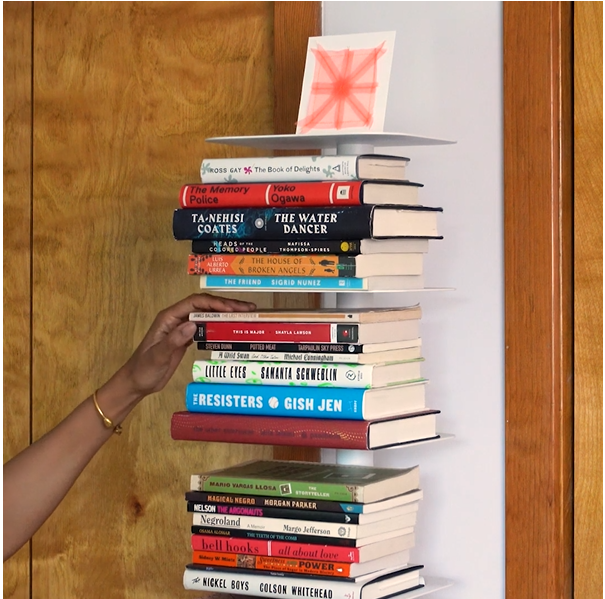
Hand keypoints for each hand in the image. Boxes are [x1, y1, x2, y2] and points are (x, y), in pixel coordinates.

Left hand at [109, 293, 254, 402]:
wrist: (136, 382)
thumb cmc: (144, 369)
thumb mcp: (158, 356)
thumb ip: (174, 340)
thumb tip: (192, 324)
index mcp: (169, 317)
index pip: (195, 303)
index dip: (215, 303)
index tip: (232, 309)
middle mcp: (177, 318)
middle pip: (204, 305)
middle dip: (226, 305)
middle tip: (249, 308)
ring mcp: (182, 327)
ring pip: (207, 314)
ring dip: (226, 313)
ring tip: (246, 315)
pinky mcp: (186, 338)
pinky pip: (206, 326)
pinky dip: (220, 325)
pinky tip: (232, 328)